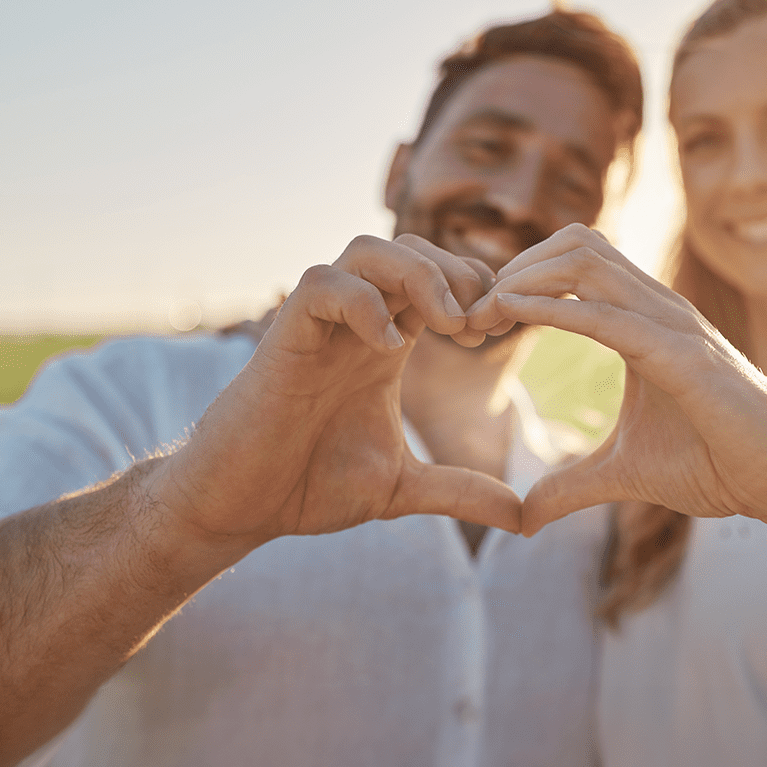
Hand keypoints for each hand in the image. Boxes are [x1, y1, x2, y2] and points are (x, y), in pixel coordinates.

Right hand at [151, 234, 521, 550]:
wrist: (243, 507)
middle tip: (476, 328)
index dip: (476, 291)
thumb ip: (462, 491)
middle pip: (412, 249)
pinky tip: (389, 347)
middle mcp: (355, 325)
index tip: (493, 336)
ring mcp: (319, 327)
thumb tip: (523, 517)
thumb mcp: (403, 488)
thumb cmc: (310, 487)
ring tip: (446, 324)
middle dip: (457, 273)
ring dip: (418, 273)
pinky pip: (322, 284)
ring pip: (367, 250)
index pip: (440, 280)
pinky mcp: (285, 339)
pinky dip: (362, 302)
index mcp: (386, 345)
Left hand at [466, 224, 766, 536]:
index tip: (478, 320)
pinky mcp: (686, 358)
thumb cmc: (720, 465)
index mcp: (644, 323)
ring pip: (587, 262)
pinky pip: (610, 316)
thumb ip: (570, 486)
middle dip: (514, 267)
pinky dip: (555, 309)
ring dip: (525, 279)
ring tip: (483, 313)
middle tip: (471, 313)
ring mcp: (674, 327)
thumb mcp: (624, 474)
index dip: (520, 280)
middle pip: (573, 245)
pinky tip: (511, 314)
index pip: (573, 267)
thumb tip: (523, 518)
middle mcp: (658, 310)